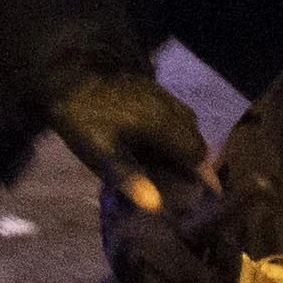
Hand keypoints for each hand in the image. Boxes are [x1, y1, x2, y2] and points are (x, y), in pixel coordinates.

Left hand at [52, 69, 210, 220]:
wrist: (69, 77)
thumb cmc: (83, 118)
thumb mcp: (100, 152)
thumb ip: (129, 177)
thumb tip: (156, 206)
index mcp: (163, 125)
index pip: (197, 154)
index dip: (207, 176)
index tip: (213, 194)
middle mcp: (170, 109)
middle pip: (197, 140)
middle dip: (199, 163)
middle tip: (192, 186)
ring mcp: (162, 96)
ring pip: (189, 124)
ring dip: (189, 145)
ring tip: (178, 166)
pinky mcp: (152, 89)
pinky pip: (177, 112)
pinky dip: (178, 130)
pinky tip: (161, 141)